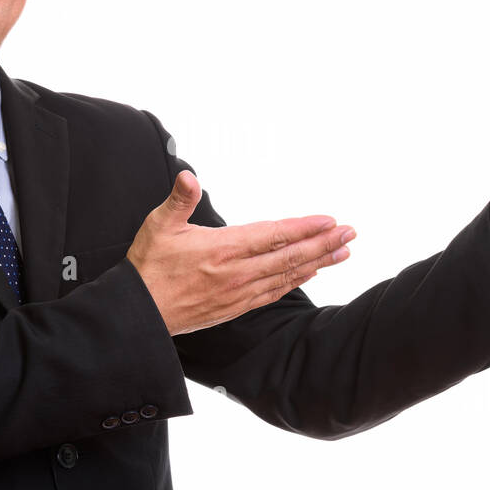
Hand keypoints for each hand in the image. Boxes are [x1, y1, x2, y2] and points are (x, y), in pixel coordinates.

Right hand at [127, 171, 355, 335]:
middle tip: (351, 233)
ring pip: (288, 275)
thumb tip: (188, 176)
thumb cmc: (148, 266)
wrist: (139, 314)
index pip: (274, 235)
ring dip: (318, 262)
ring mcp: (239, 292)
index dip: (304, 228)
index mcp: (222, 249)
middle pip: (290, 256)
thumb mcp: (158, 225)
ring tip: (343, 252)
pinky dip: (297, 281)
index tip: (329, 220)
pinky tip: (311, 273)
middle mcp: (237, 272)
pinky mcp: (236, 307)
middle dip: (324, 244)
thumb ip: (179, 199)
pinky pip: (274, 292)